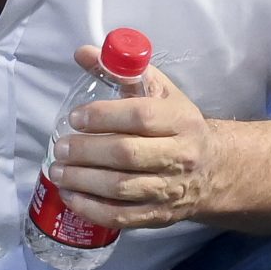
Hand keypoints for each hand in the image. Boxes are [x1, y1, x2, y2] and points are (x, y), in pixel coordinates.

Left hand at [44, 47, 225, 231]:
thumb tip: (82, 53)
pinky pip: (121, 216)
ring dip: (83, 181)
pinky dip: (91, 208)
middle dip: (87, 151)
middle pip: (128, 154)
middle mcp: (180, 156)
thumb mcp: (159, 92)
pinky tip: (70, 195)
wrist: (213, 171)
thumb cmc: (178, 126)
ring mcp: (169, 189)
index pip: (141, 116)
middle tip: (59, 147)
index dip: (104, 116)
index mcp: (181, 120)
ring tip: (57, 171)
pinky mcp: (159, 215)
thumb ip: (121, 70)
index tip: (75, 117)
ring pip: (121, 188)